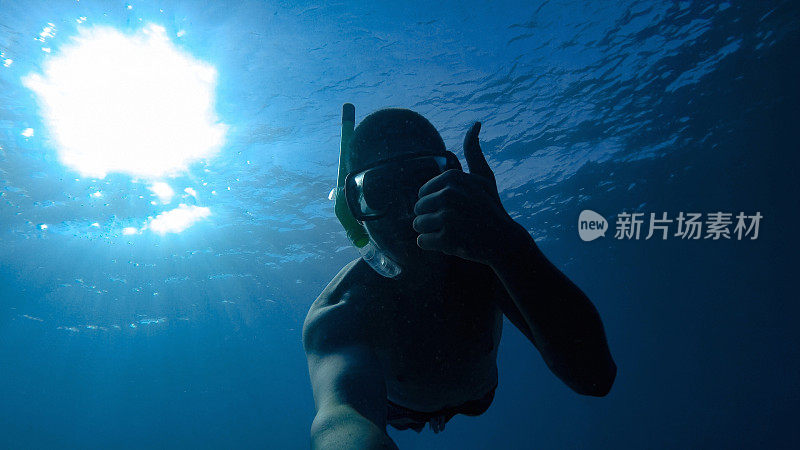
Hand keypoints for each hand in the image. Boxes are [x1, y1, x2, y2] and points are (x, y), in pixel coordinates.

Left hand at [413, 122, 519, 265]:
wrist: (504, 241)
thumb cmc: (490, 207)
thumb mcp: (483, 177)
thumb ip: (474, 151)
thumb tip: (476, 123)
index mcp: (452, 178)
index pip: (422, 193)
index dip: (435, 203)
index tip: (455, 208)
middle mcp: (448, 195)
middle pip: (417, 209)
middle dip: (432, 218)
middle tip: (455, 222)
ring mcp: (447, 217)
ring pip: (417, 225)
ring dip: (432, 232)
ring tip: (453, 232)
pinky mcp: (446, 239)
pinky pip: (421, 242)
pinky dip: (433, 246)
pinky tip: (451, 244)